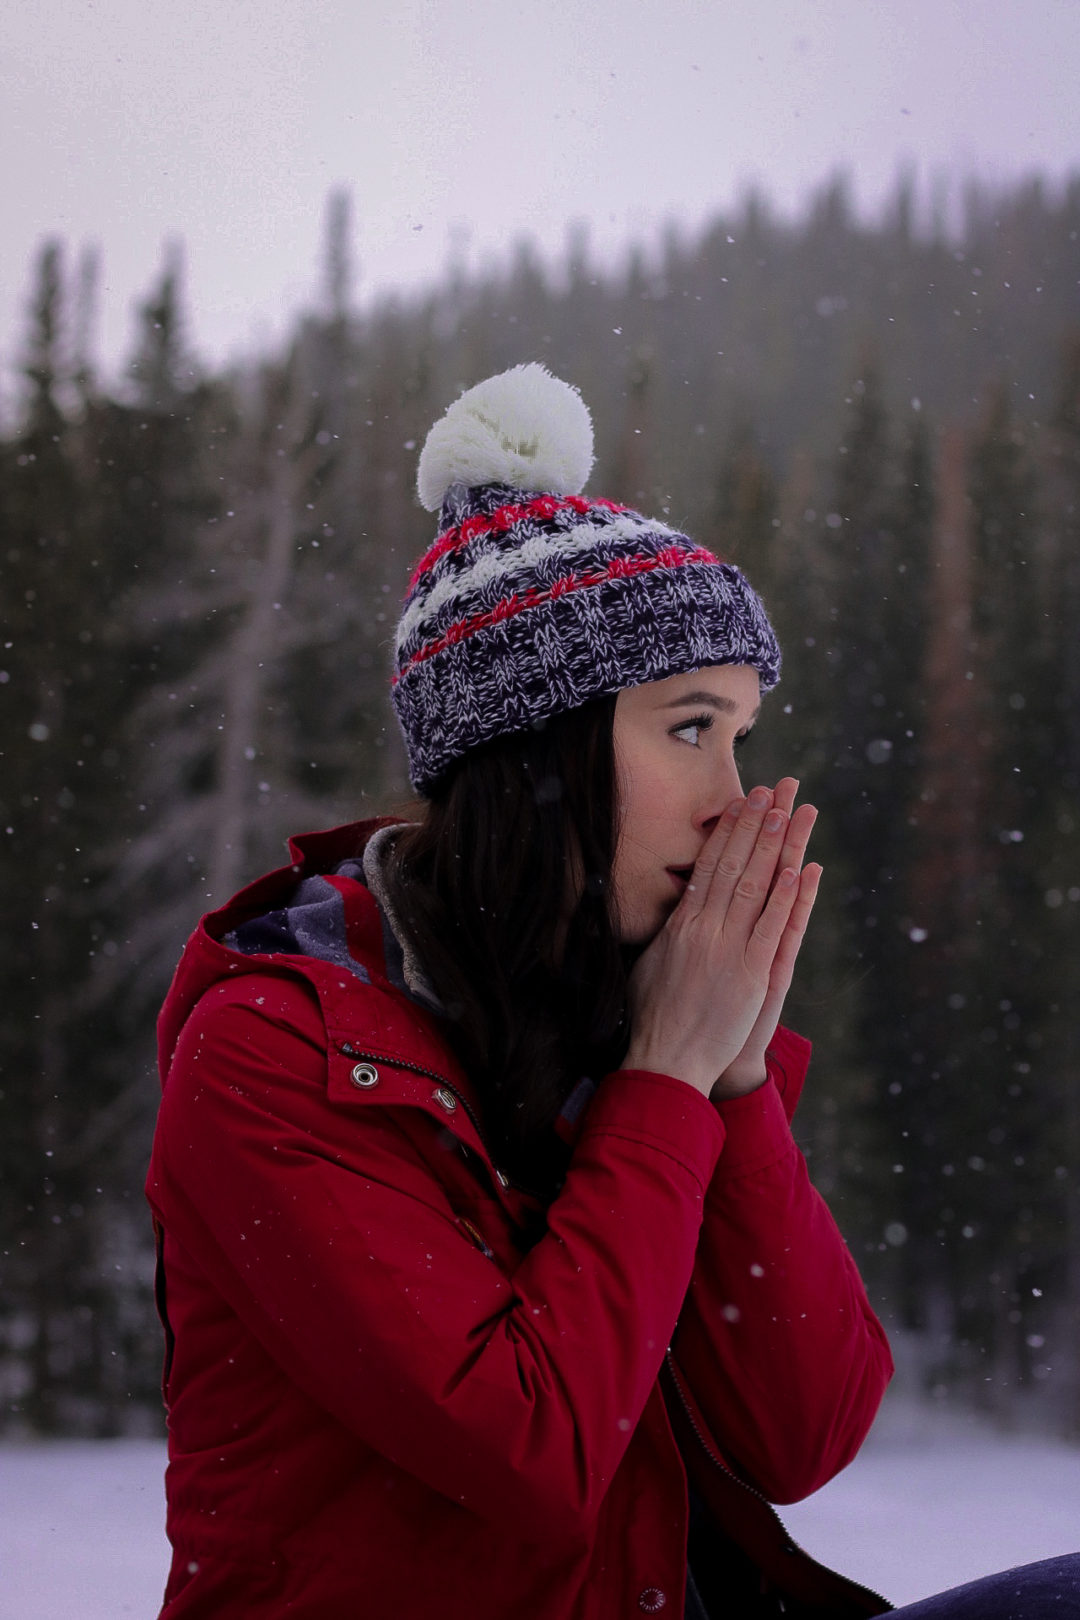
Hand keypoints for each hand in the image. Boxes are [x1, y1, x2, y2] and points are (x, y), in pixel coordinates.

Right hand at [622, 779, 820, 1101]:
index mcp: (681, 925)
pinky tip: (801, 869)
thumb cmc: (652, 1018)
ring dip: (777, 846)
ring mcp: (730, 951)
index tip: (741, 802)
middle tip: (775, 789)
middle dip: (756, 824)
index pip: (708, 866)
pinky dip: (788, 898)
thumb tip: (674, 909)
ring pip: (757, 887)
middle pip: (735, 865)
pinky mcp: (753, 976)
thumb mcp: (650, 964)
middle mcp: (706, 930)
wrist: (664, 1061)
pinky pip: (774, 928)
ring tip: (792, 811)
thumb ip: (667, 934)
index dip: (728, 831)